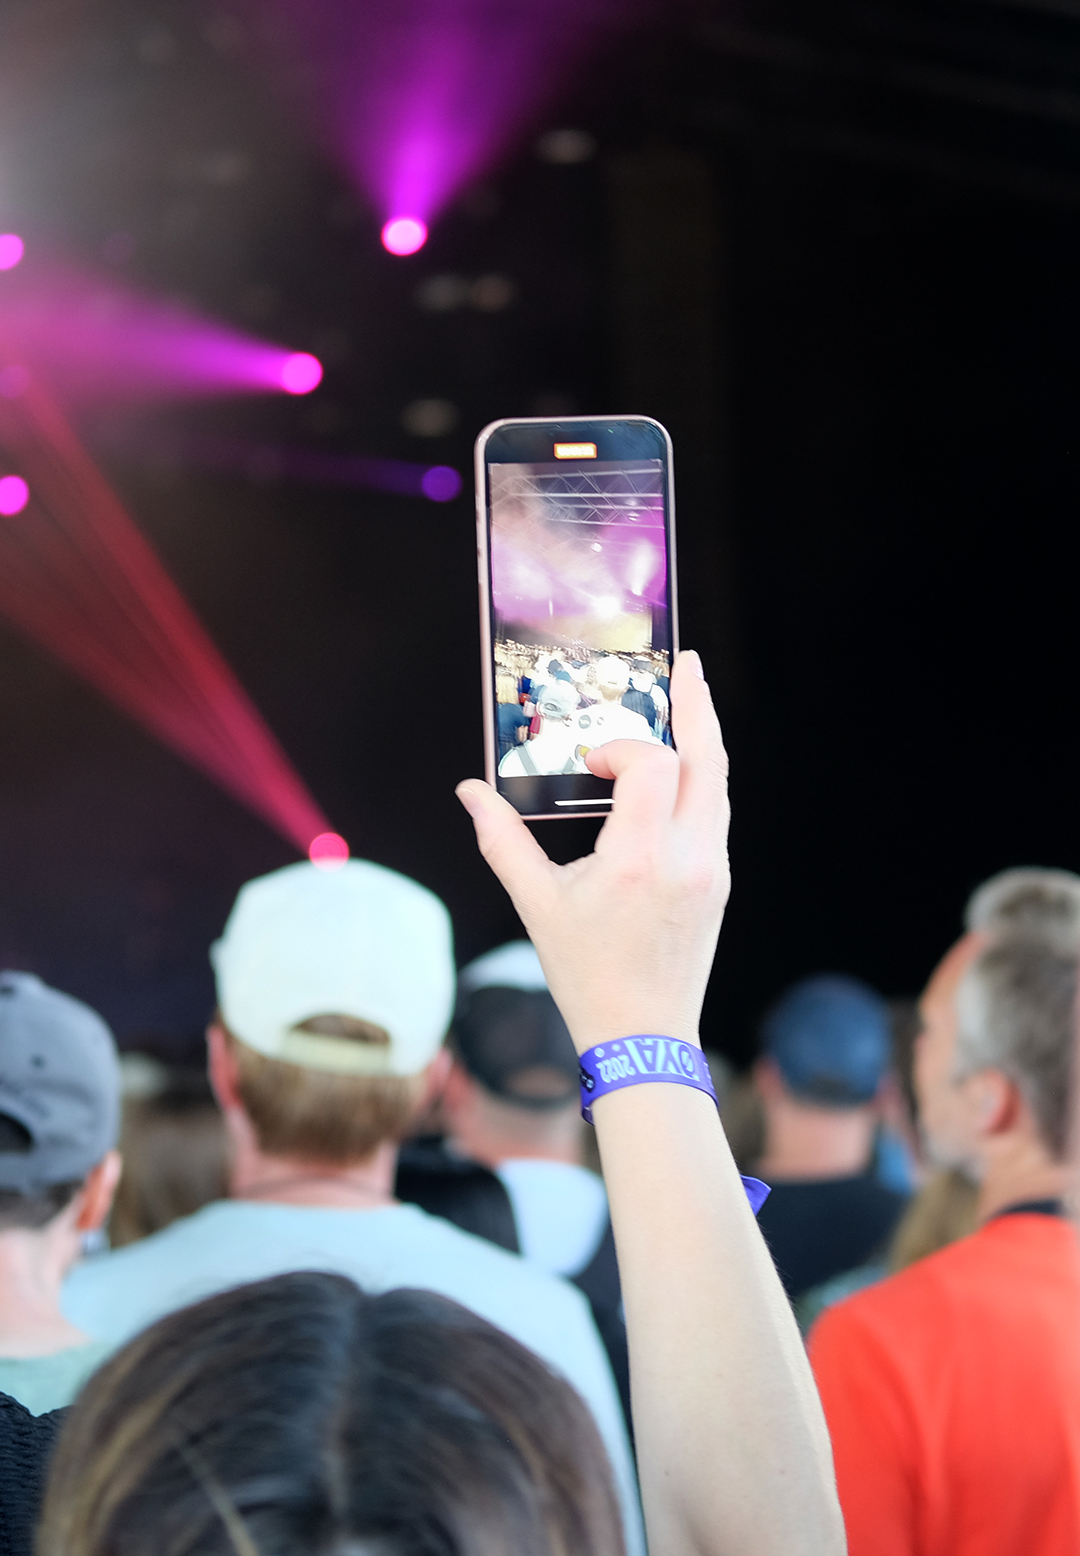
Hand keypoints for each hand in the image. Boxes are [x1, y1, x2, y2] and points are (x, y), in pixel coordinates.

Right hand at [456, 650, 729, 1051]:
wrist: (643, 1036)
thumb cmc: (587, 974)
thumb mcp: (536, 905)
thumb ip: (501, 842)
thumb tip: (469, 792)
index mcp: (640, 859)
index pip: (653, 765)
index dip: (622, 748)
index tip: (591, 766)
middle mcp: (687, 857)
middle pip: (708, 758)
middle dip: (697, 706)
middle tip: (687, 664)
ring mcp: (711, 868)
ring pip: (719, 783)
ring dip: (704, 738)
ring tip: (690, 699)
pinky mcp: (718, 880)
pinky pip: (715, 811)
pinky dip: (700, 779)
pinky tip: (683, 766)